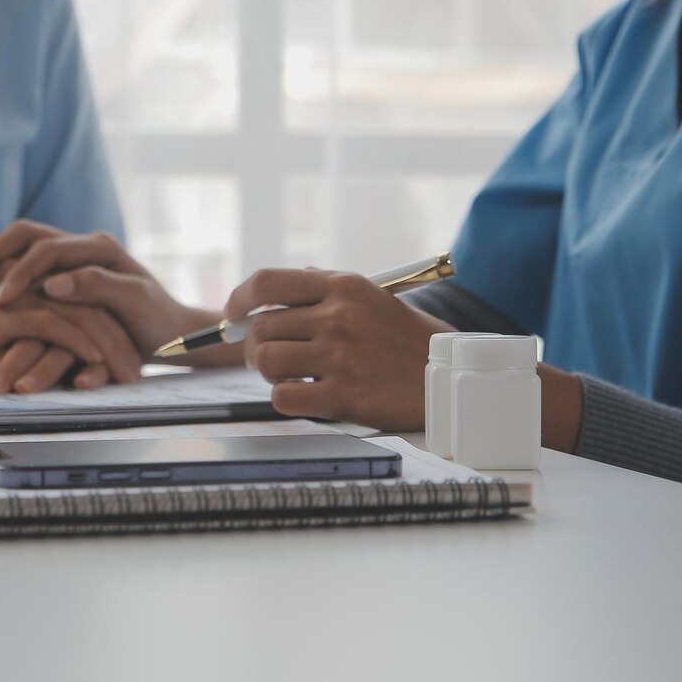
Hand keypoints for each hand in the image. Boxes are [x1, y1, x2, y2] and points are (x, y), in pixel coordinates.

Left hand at [0, 220, 227, 364]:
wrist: (172, 337)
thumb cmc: (114, 324)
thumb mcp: (69, 310)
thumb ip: (35, 297)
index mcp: (72, 250)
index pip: (21, 238)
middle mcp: (92, 249)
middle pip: (39, 242)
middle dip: (1, 265)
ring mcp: (116, 266)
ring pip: (66, 262)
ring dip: (30, 280)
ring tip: (0, 303)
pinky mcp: (137, 290)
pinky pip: (104, 286)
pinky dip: (79, 290)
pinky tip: (54, 297)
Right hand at [0, 290, 140, 383]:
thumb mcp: (13, 338)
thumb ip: (43, 334)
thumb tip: (80, 359)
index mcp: (35, 279)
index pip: (89, 293)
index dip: (116, 321)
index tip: (139, 354)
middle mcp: (29, 278)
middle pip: (93, 300)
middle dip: (121, 335)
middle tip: (141, 369)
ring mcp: (17, 291)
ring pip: (80, 311)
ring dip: (109, 345)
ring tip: (130, 374)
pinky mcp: (3, 311)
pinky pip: (53, 324)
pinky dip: (79, 344)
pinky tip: (96, 363)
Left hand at [225, 269, 452, 430]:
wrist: (447, 378)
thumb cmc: (408, 339)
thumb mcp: (373, 297)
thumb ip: (327, 288)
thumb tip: (283, 288)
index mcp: (343, 287)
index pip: (267, 282)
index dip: (240, 298)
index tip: (234, 314)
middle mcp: (337, 317)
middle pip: (262, 327)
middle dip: (254, 344)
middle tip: (268, 356)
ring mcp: (339, 357)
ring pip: (266, 361)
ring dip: (269, 372)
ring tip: (290, 375)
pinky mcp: (342, 396)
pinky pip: (283, 397)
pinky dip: (286, 398)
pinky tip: (305, 396)